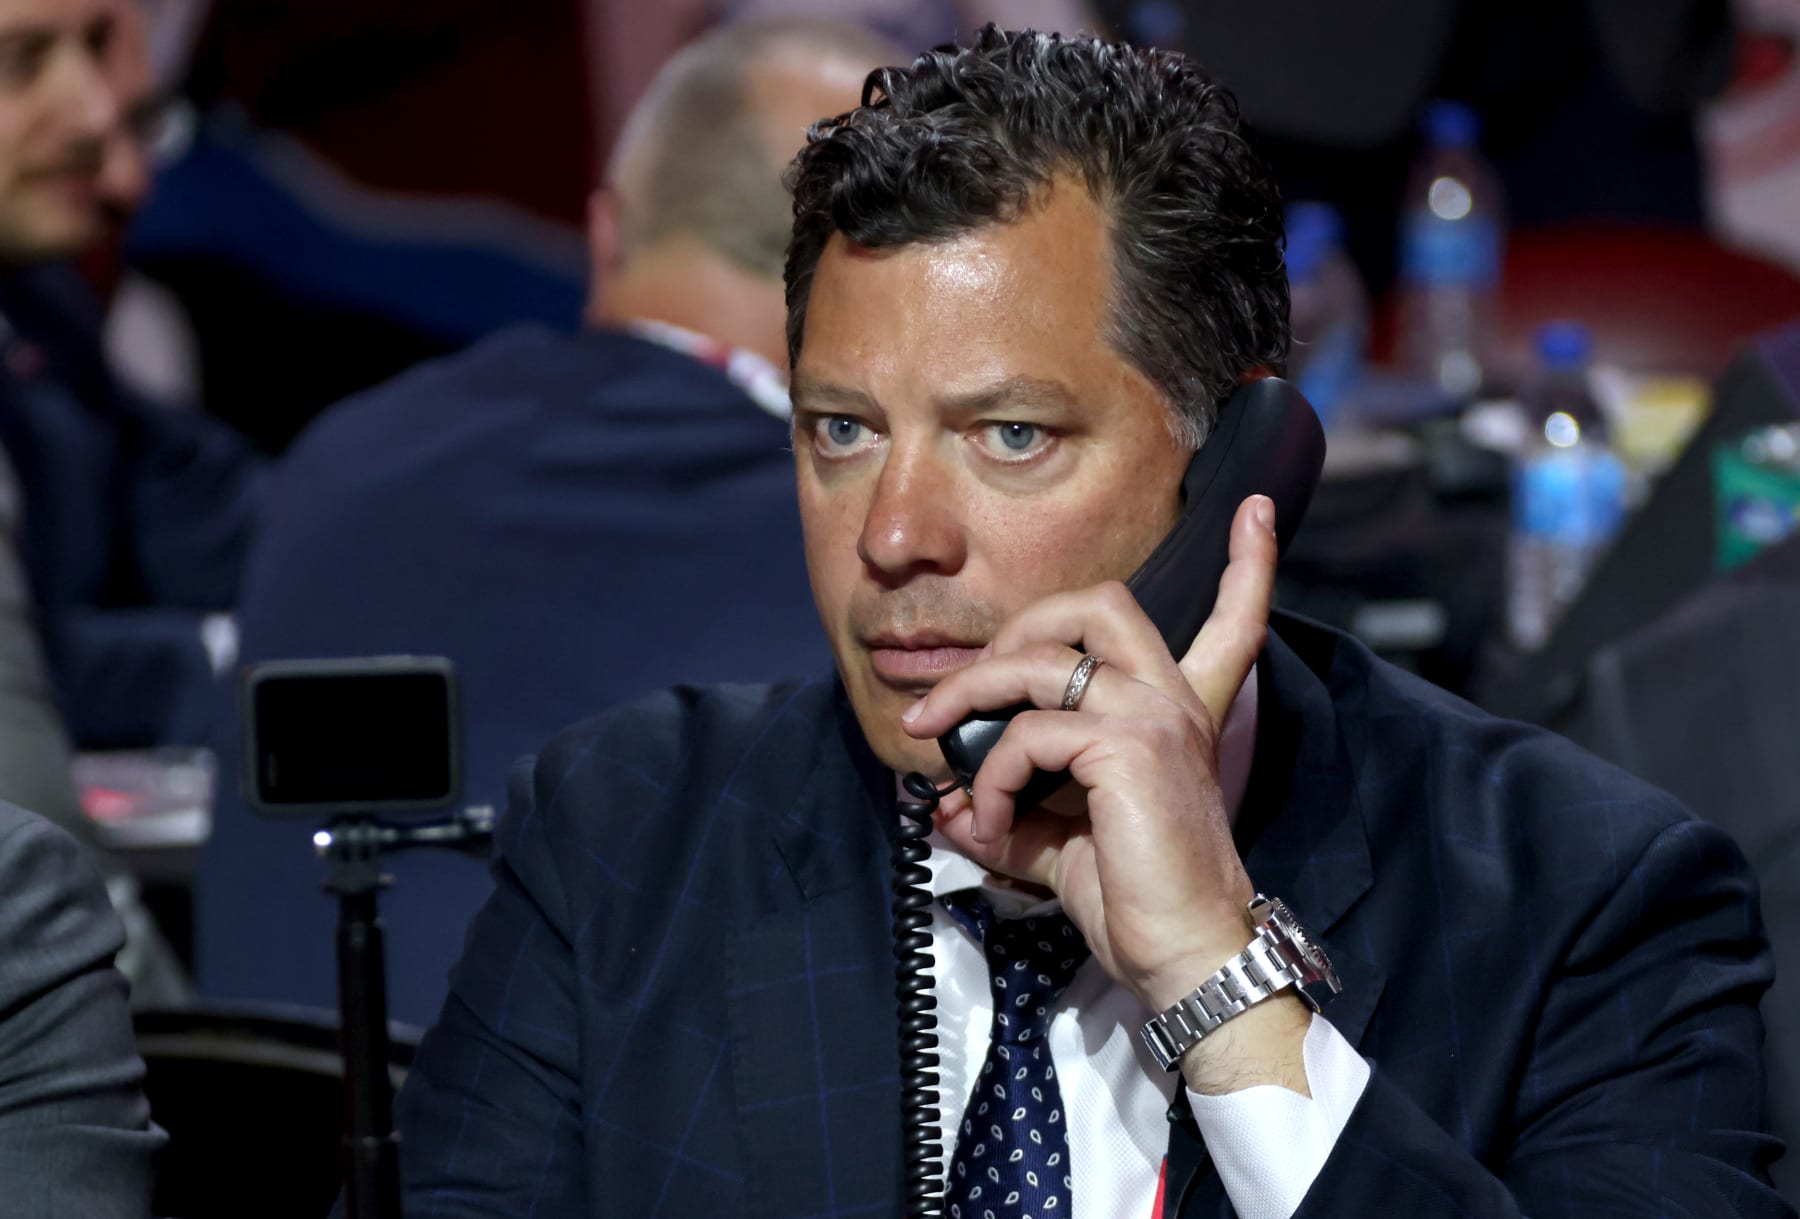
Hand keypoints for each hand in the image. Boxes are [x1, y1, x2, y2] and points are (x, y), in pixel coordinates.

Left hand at [901, 495, 1310, 1092]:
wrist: (1184, 954)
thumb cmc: (1134, 901)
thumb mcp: (1059, 840)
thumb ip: (1007, 806)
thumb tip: (945, 799)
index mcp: (1177, 714)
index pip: (1231, 623)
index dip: (1249, 564)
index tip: (1258, 507)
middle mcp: (1173, 700)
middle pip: (1100, 603)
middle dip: (1017, 627)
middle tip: (961, 691)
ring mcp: (1154, 715)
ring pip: (1041, 657)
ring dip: (970, 695)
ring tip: (935, 744)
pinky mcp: (1127, 746)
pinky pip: (1024, 731)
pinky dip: (987, 772)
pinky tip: (988, 818)